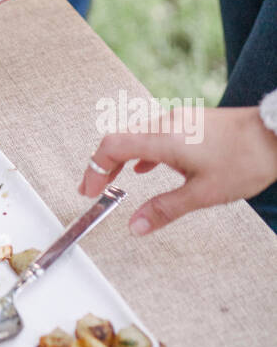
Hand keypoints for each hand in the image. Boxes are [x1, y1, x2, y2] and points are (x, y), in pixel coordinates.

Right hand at [79, 107, 276, 234]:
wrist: (275, 134)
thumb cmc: (244, 160)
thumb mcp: (203, 194)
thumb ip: (164, 209)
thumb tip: (135, 226)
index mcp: (163, 139)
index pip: (113, 146)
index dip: (95, 168)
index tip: (88, 190)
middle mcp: (166, 123)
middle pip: (120, 139)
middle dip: (102, 165)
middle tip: (94, 189)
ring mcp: (178, 120)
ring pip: (136, 135)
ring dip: (121, 158)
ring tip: (115, 180)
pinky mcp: (189, 122)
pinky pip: (154, 134)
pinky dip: (141, 151)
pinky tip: (145, 166)